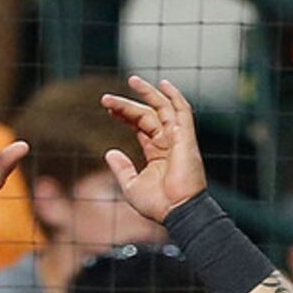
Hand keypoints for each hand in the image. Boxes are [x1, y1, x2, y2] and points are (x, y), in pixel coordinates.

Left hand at [101, 76, 207, 223]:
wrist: (176, 211)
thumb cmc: (157, 204)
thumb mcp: (131, 186)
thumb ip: (121, 168)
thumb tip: (109, 152)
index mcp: (156, 152)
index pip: (139, 126)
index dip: (124, 115)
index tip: (108, 109)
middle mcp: (168, 141)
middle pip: (147, 114)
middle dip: (127, 105)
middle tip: (106, 99)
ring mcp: (178, 138)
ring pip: (162, 108)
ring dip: (148, 93)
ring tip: (131, 81)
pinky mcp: (186, 137)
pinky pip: (182, 111)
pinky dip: (174, 96)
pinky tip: (163, 85)